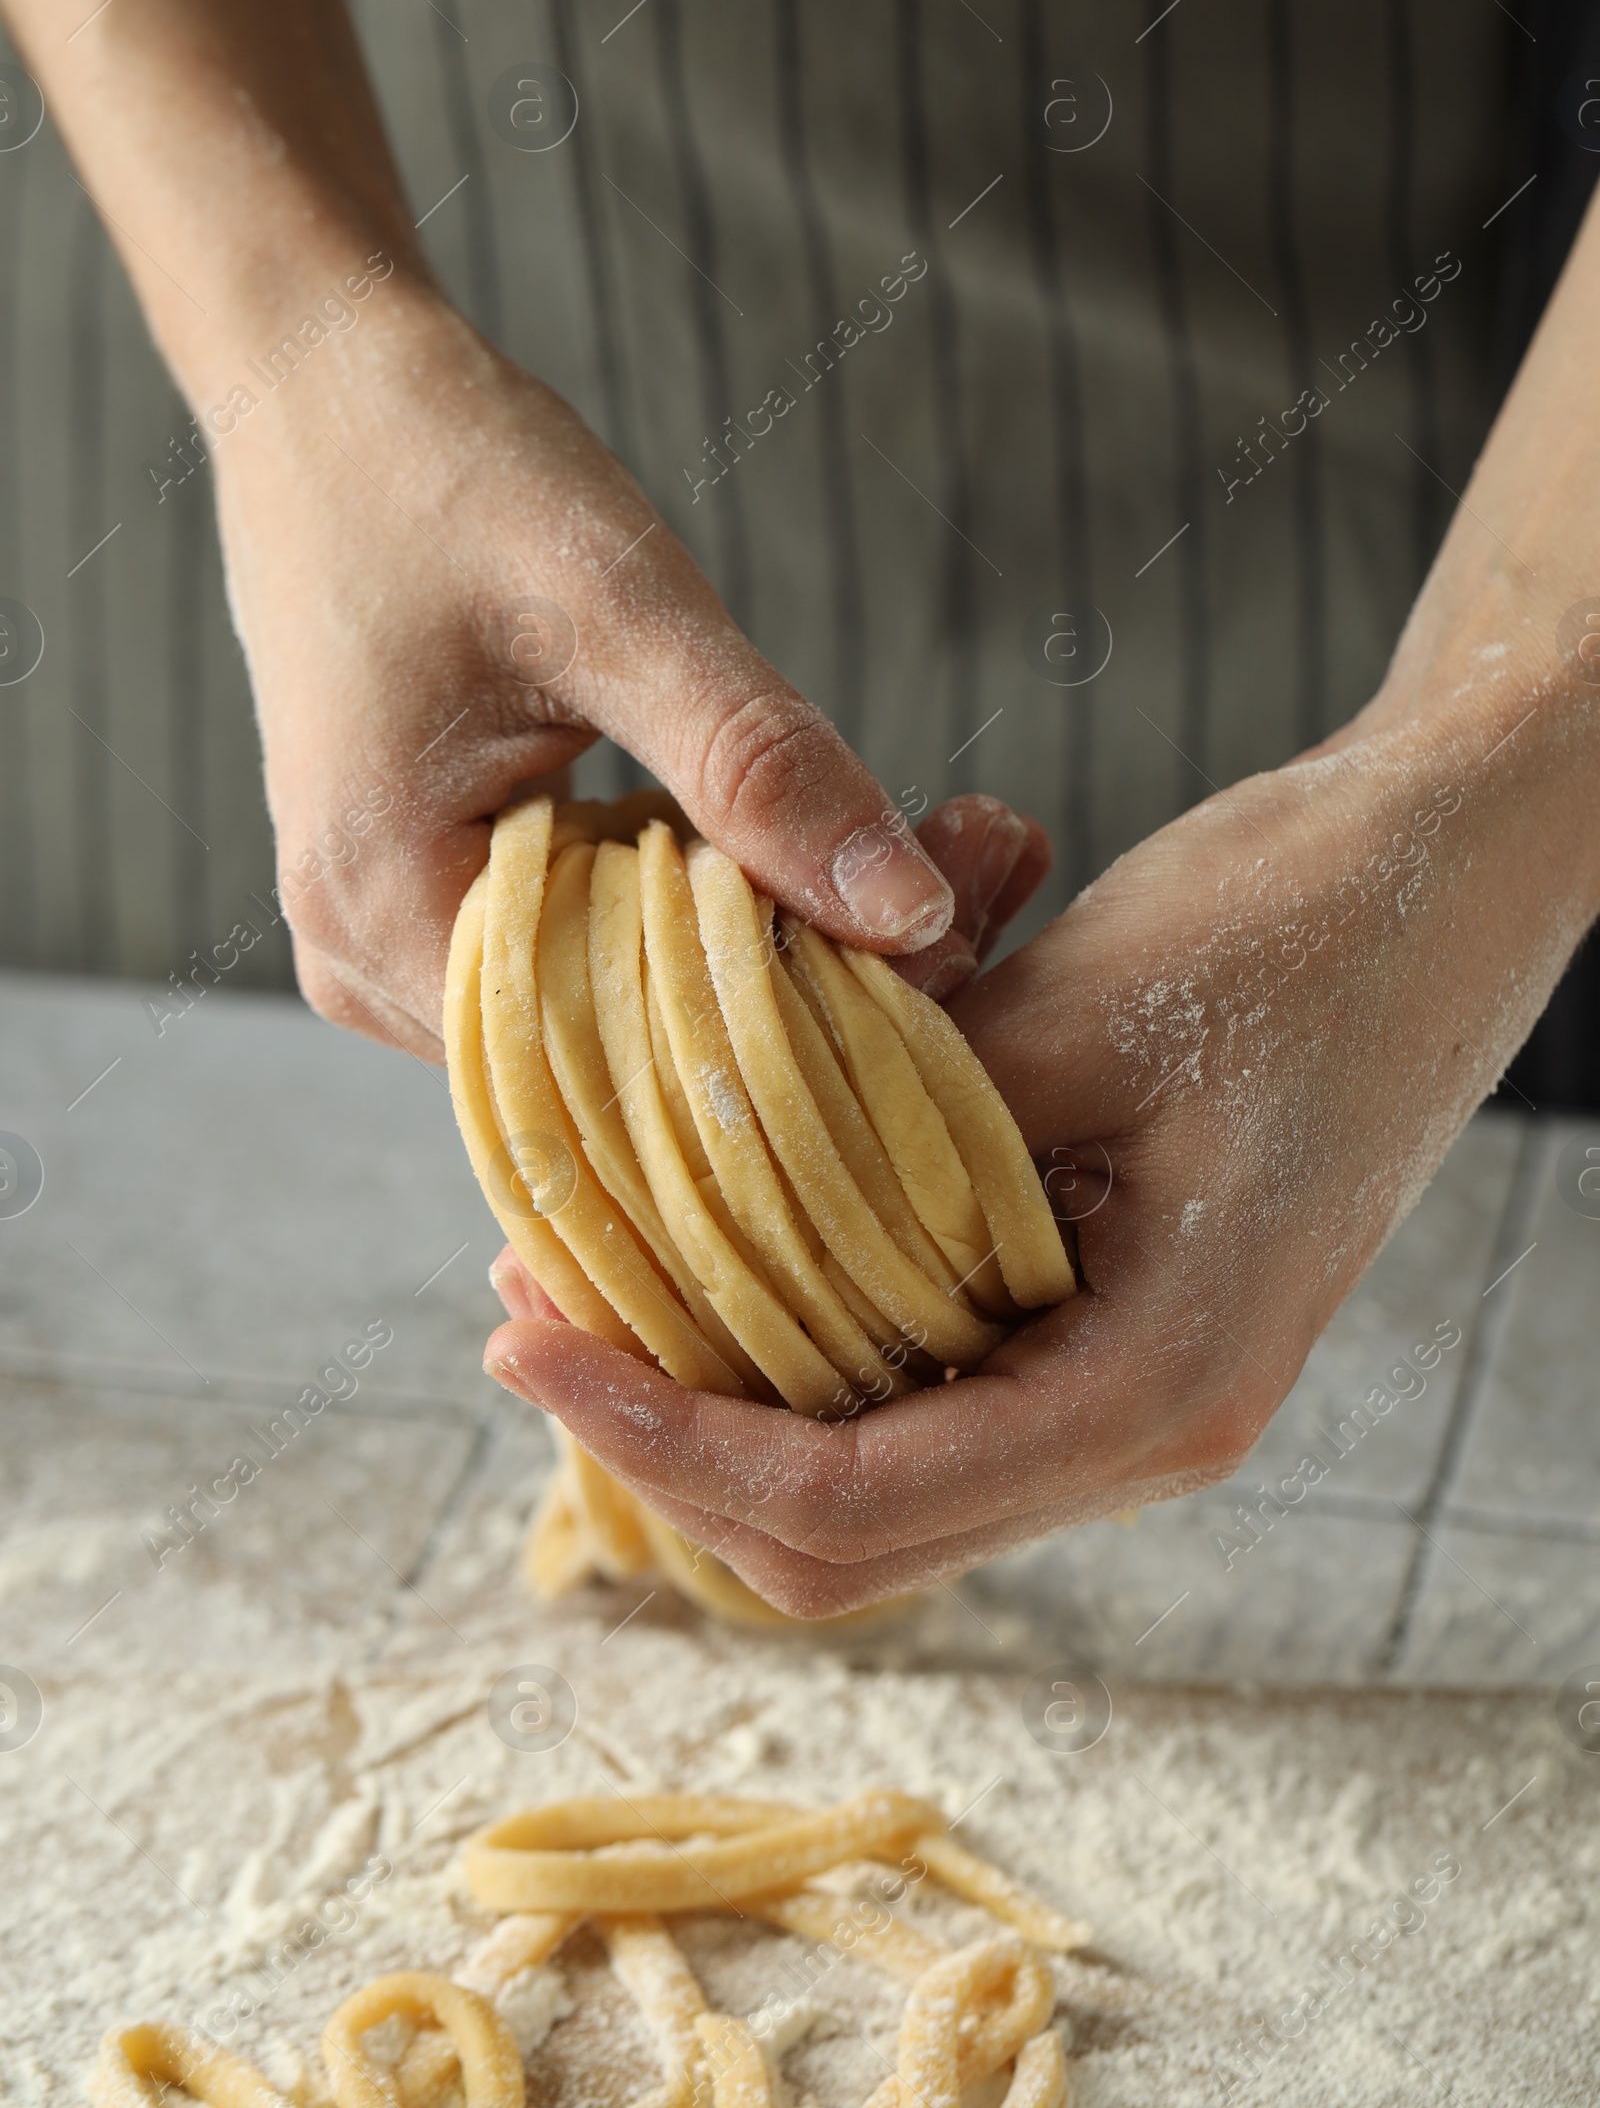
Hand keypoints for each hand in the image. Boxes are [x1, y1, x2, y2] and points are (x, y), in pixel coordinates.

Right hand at [211, 284, 969, 1055]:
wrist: (322, 391)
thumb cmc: (445, 470)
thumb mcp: (617, 607)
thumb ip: (758, 764)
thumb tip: (910, 914)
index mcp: (381, 913)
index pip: (626, 1062)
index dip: (800, 1015)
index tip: (956, 930)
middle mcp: (365, 964)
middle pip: (632, 1050)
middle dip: (814, 970)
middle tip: (984, 864)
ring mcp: (387, 940)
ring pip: (626, 1006)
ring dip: (772, 935)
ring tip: (938, 849)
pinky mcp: (428, 895)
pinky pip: (594, 950)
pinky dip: (707, 899)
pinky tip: (809, 842)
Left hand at [484, 696, 1592, 1613]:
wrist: (1452, 863)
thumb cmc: (1305, 924)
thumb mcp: (1079, 1014)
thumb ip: (894, 1131)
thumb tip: (700, 1184)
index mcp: (1158, 1388)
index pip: (852, 1504)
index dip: (663, 1439)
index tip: (524, 1334)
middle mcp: (1144, 1426)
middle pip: (847, 1541)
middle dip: (672, 1441)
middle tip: (538, 1305)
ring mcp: (1129, 1380)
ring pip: (877, 1477)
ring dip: (728, 1391)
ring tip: (601, 1264)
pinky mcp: (1109, 1314)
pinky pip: (926, 1382)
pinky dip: (807, 1328)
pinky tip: (729, 1220)